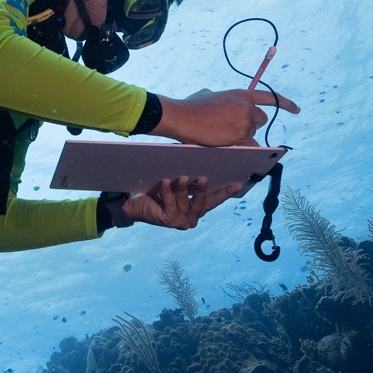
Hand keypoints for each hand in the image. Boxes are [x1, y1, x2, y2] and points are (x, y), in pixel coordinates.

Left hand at [116, 176, 243, 229]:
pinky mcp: (169, 221)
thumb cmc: (156, 189)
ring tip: (181, 177)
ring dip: (183, 189)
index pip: (215, 199)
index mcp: (197, 207)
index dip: (227, 192)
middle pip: (202, 202)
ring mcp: (182, 221)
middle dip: (202, 189)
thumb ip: (188, 171)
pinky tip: (165, 182)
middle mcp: (193, 216)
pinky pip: (170, 204)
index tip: (239, 183)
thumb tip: (199, 151)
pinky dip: (167, 192)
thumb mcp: (176, 179)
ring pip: (186, 202)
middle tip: (204, 177)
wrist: (133, 203)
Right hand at [154, 87, 299, 146]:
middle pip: (260, 120)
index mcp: (241, 94)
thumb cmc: (190, 106)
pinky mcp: (239, 137)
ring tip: (221, 135)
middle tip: (233, 129)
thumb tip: (217, 99)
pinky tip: (241, 151)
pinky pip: (251, 147)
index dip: (285, 103)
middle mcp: (247, 107)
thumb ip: (221, 97)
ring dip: (241, 137)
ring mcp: (244, 122)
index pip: (269, 97)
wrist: (183, 116)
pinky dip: (247, 150)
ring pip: (251, 135)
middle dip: (250, 126)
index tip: (296, 109)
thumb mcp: (208, 93)